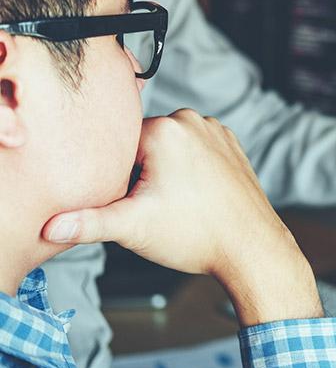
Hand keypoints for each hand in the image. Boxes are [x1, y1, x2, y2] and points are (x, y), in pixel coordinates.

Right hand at [42, 110, 322, 325]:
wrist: (251, 247)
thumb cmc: (196, 235)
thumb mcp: (133, 227)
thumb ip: (88, 222)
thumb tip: (51, 226)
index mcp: (164, 130)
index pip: (119, 147)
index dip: (122, 179)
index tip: (138, 201)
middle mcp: (191, 120)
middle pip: (145, 144)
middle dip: (144, 173)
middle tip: (160, 205)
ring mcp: (215, 130)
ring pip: (171, 147)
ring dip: (168, 169)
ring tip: (182, 201)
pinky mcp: (231, 143)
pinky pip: (197, 149)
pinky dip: (192, 167)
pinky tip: (198, 194)